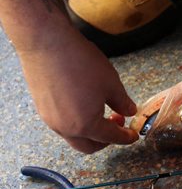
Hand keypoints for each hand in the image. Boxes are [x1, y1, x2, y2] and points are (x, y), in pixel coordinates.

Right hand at [17, 26, 138, 153]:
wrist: (46, 42)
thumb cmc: (80, 63)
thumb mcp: (111, 84)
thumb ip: (123, 102)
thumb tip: (130, 111)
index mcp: (85, 125)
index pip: (110, 138)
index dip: (125, 137)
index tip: (133, 135)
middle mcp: (64, 128)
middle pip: (89, 146)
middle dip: (106, 140)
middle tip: (117, 122)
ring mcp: (50, 119)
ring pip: (74, 136)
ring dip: (90, 131)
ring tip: (101, 110)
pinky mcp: (41, 107)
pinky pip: (62, 124)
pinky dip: (77, 122)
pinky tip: (84, 103)